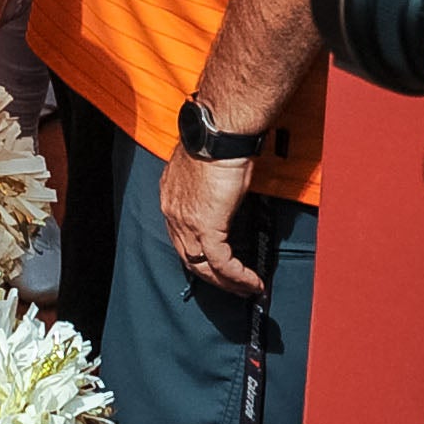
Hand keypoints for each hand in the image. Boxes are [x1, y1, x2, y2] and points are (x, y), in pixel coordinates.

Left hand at [159, 139, 267, 295]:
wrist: (219, 134)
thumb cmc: (217, 143)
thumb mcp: (208, 170)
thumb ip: (209, 187)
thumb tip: (224, 195)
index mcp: (171, 197)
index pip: (180, 237)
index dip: (198, 255)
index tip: (216, 265)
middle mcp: (173, 212)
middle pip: (188, 257)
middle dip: (212, 276)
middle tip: (233, 286)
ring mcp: (187, 221)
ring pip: (203, 266)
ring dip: (226, 282)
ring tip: (246, 289)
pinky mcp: (206, 226)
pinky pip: (221, 262)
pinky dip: (238, 276)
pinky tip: (252, 282)